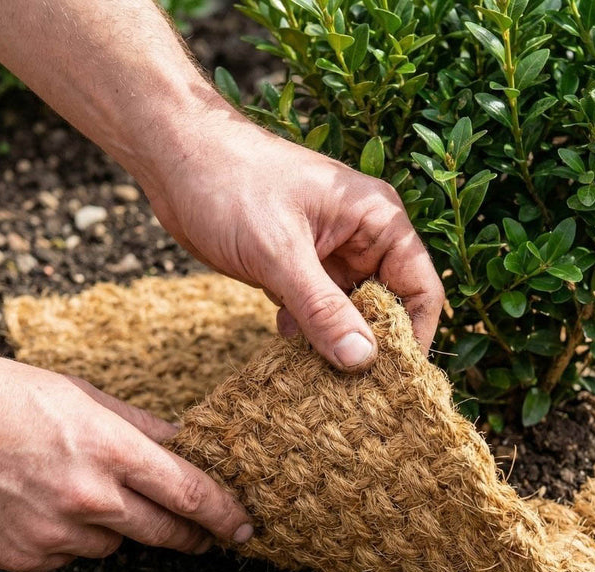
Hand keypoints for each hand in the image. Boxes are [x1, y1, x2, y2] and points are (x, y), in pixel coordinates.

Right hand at [0, 359, 252, 571]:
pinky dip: (71, 538)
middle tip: (205, 537)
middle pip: (165, 531)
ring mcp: (54, 531)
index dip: (224, 514)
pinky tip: (49, 507)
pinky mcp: (24, 556)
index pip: (190, 493)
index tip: (244, 527)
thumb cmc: (14, 400)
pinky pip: (70, 556)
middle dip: (192, 536)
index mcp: (113, 450)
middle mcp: (89, 497)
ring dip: (118, 527)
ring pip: (114, 544)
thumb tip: (184, 444)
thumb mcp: (87, 398)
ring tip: (86, 493)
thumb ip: (142, 428)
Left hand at [146, 115, 444, 370]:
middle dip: (373, 345)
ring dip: (337, 342)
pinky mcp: (300, 267)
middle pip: (389, 305)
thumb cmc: (230, 184)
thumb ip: (322, 308)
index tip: (398, 380)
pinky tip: (288, 345)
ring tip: (322, 378)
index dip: (415, 335)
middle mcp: (362, 238)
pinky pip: (318, 310)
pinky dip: (308, 331)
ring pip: (351, 312)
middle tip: (357, 391)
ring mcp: (330, 254)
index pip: (421, 288)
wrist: (173, 157)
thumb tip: (361, 359)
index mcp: (377, 220)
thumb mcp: (279, 253)